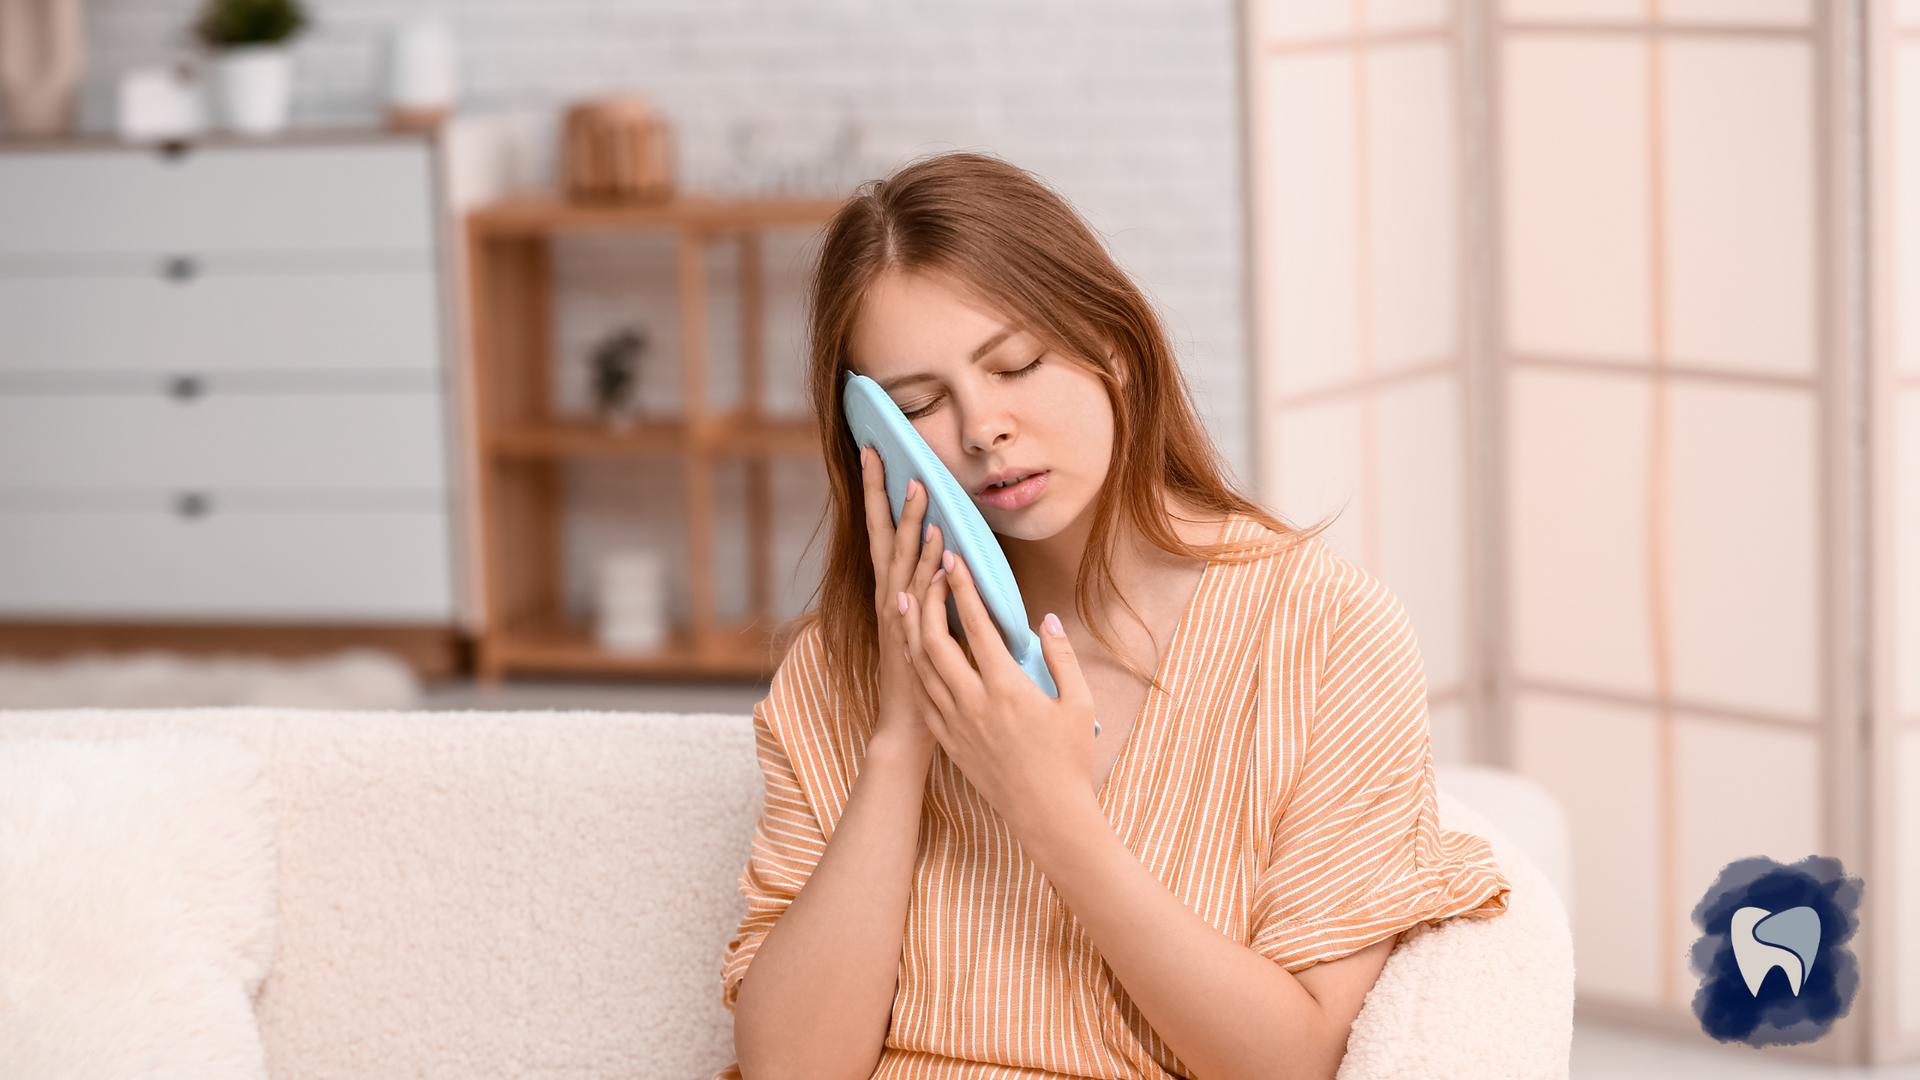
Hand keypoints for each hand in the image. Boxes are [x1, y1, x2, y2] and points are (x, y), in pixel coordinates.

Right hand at [860, 447, 946, 752]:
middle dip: (879, 492)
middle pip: (879, 534)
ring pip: (900, 558)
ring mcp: (895, 615)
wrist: (909, 727)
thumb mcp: (928, 626)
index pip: (881, 533)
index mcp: (891, 591)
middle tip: (878, 450)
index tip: (876, 455)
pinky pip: (919, 591)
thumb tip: (950, 559)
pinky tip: (935, 539)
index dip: (878, 495)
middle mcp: (887, 596)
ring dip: (907, 521)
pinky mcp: (909, 634)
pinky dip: (925, 565)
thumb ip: (934, 594)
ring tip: (916, 484)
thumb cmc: (926, 676)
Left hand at [900, 547, 1099, 841]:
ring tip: (908, 599)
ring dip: (913, 629)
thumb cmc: (1068, 760)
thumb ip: (1062, 656)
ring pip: (921, 666)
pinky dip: (914, 666)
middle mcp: (973, 702)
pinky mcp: (948, 740)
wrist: (1047, 814)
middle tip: (930, 575)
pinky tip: (912, 649)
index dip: (962, 589)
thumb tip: (1046, 620)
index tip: (954, 561)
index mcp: (1007, 688)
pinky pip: (922, 695)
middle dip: (928, 601)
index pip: (977, 626)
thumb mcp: (1078, 703)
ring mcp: (955, 722)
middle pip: (936, 640)